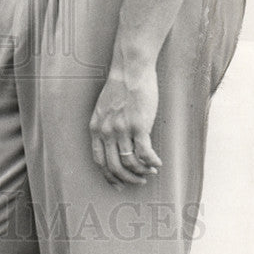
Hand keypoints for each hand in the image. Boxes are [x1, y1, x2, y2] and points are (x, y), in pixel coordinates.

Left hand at [90, 61, 162, 186]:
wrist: (130, 69)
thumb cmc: (120, 86)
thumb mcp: (104, 108)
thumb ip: (106, 126)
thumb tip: (115, 144)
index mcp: (96, 128)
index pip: (99, 161)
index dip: (109, 176)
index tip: (118, 184)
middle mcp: (106, 131)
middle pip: (114, 167)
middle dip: (128, 178)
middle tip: (139, 181)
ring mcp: (122, 129)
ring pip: (131, 163)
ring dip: (142, 172)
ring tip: (150, 172)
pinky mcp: (139, 126)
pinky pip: (145, 154)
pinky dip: (152, 163)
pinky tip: (158, 163)